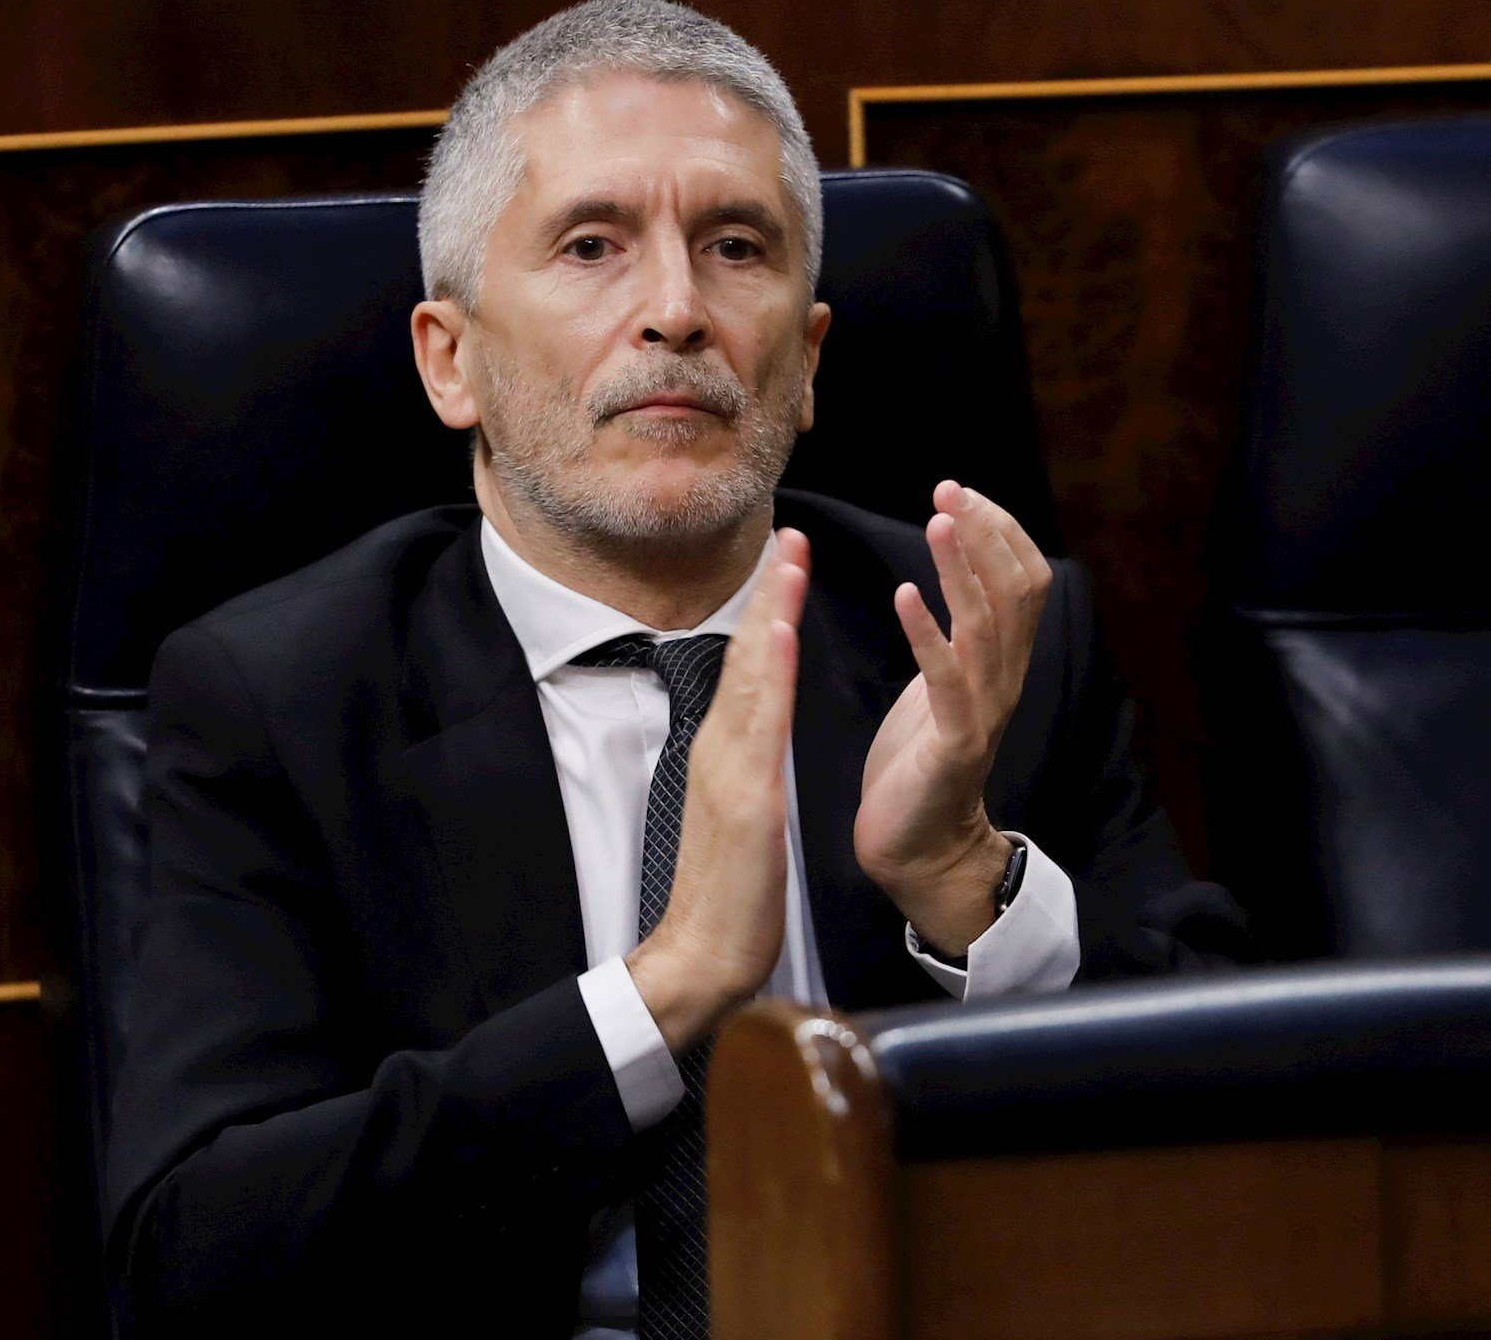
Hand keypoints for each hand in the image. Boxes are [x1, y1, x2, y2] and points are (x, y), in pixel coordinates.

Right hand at [626, 529, 808, 1052]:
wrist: (701, 956)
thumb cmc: (726, 895)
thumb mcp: (740, 814)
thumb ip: (746, 767)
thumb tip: (758, 734)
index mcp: (726, 752)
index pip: (751, 669)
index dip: (768, 612)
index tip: (785, 562)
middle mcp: (721, 748)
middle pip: (748, 657)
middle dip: (769, 592)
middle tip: (789, 533)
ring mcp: (729, 770)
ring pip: (753, 677)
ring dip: (771, 613)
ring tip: (789, 560)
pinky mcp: (745, 799)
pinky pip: (761, 725)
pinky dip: (771, 675)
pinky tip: (782, 636)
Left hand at [855, 482, 1051, 953]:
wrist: (919, 847)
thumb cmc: (921, 759)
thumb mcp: (944, 680)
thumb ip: (960, 632)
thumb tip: (960, 571)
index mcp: (1002, 663)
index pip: (1024, 581)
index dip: (999, 533)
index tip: (962, 493)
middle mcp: (1003, 680)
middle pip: (1015, 591)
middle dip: (985, 534)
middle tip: (950, 490)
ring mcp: (982, 711)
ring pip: (986, 625)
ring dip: (960, 568)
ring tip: (937, 521)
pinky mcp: (951, 742)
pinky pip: (945, 679)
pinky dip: (926, 632)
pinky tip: (905, 594)